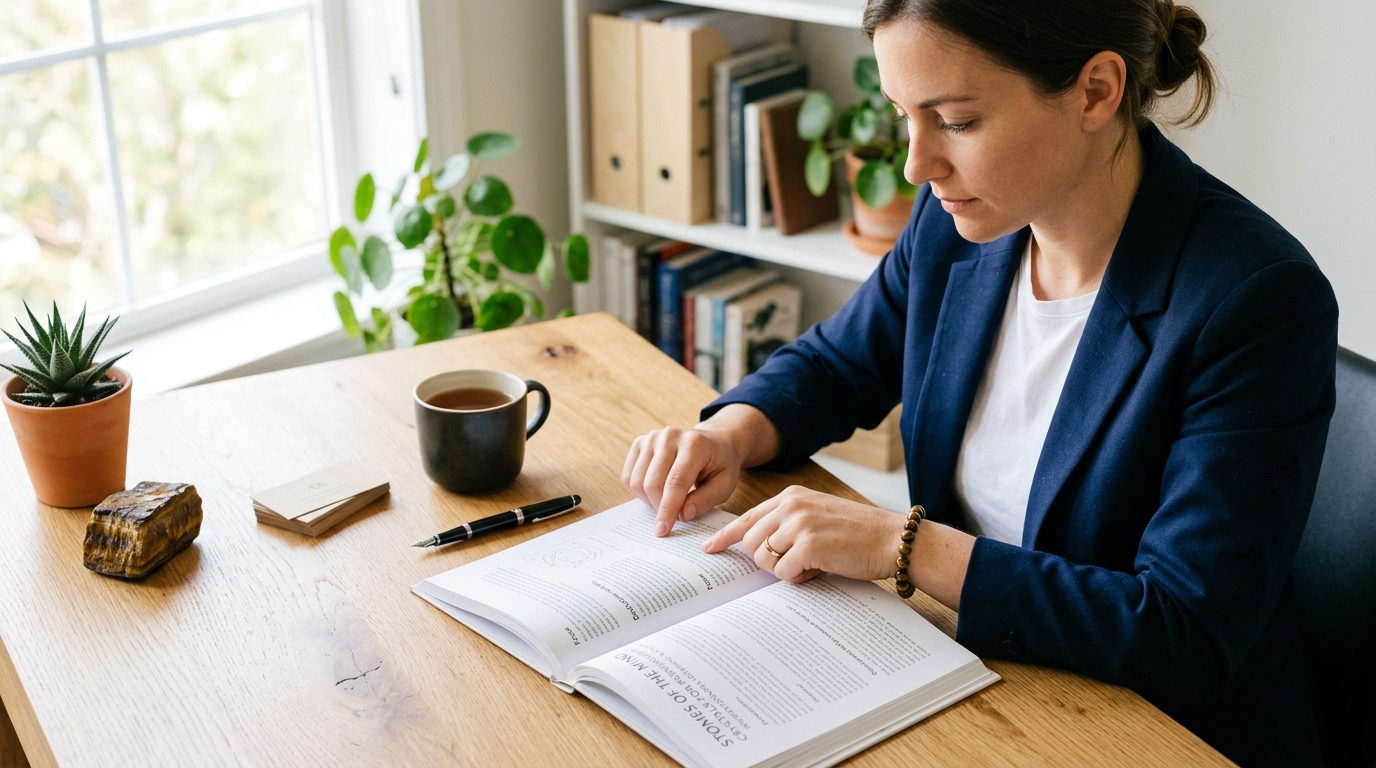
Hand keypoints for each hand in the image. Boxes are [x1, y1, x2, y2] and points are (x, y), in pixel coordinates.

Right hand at [622, 425, 743, 536]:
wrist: (715, 441)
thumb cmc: (720, 464)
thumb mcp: (724, 485)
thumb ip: (704, 500)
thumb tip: (682, 515)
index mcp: (694, 444)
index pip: (675, 483)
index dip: (667, 510)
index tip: (662, 531)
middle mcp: (670, 437)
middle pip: (652, 483)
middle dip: (659, 508)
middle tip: (671, 517)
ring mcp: (652, 438)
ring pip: (637, 481)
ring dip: (648, 501)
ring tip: (665, 502)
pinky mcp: (640, 442)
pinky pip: (628, 476)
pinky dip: (638, 492)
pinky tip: (655, 492)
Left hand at [702, 485, 904, 582]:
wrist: (893, 539)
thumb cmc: (859, 534)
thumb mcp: (818, 517)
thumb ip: (788, 525)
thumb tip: (756, 549)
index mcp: (792, 496)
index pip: (747, 517)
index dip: (726, 536)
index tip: (709, 548)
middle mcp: (791, 505)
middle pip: (751, 543)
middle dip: (768, 561)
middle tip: (798, 563)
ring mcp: (799, 523)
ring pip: (763, 559)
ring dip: (783, 570)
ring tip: (812, 564)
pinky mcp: (808, 545)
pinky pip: (782, 573)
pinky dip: (799, 578)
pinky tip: (820, 570)